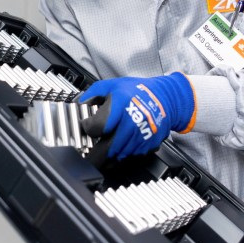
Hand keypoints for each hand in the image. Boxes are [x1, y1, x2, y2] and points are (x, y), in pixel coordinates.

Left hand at [78, 73, 195, 160]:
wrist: (165, 99)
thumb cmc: (138, 91)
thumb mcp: (111, 85)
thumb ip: (91, 94)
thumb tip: (77, 105)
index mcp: (120, 105)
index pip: (97, 126)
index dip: (88, 128)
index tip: (86, 126)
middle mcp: (131, 122)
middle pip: (107, 148)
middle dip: (94, 155)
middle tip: (86, 157)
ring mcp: (141, 136)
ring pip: (117, 156)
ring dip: (107, 157)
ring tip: (99, 155)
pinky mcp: (147, 145)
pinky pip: (129, 157)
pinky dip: (121, 155)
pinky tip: (117, 149)